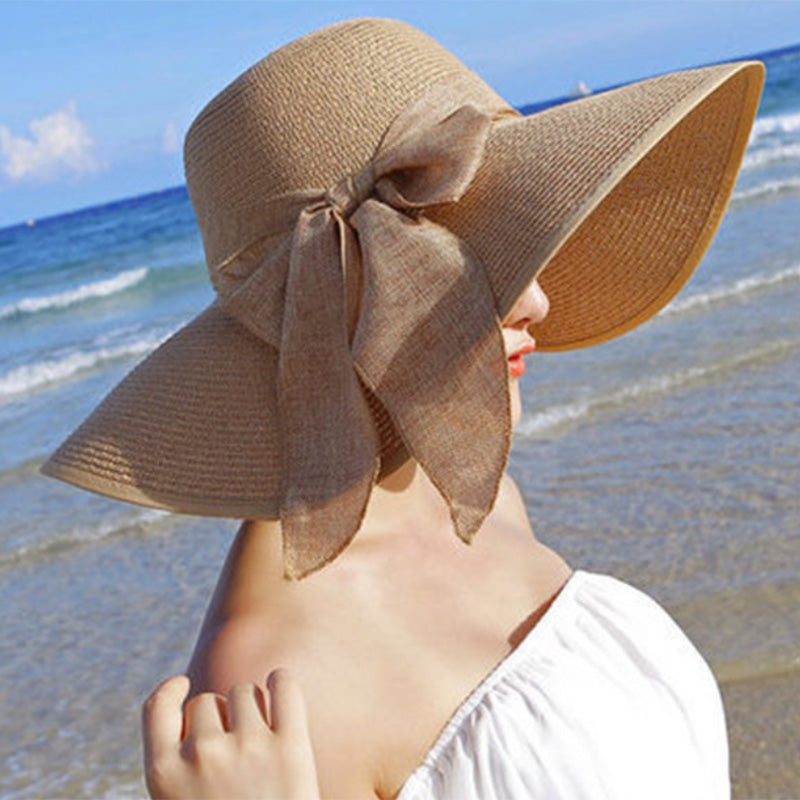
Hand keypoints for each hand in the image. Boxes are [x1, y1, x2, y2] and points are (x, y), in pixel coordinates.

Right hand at [142, 670, 319, 798]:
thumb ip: (178, 768)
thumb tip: (188, 700)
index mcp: (164, 775)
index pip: (157, 707)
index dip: (171, 691)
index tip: (182, 686)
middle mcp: (202, 755)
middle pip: (207, 702)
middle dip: (219, 718)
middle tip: (234, 752)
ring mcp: (247, 748)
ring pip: (244, 692)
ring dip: (251, 706)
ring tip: (260, 742)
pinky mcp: (291, 746)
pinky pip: (283, 684)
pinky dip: (281, 681)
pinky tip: (279, 687)